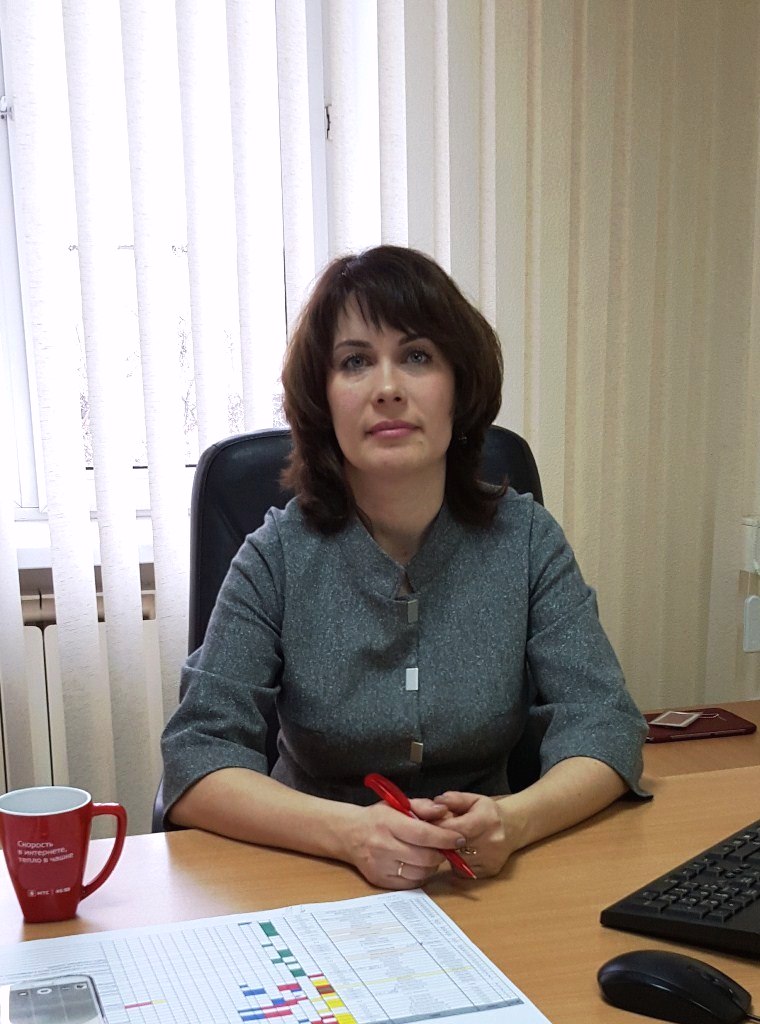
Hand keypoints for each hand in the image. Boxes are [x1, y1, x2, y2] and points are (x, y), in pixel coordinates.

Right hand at [344, 800, 463, 889]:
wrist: (349, 834)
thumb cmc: (377, 818)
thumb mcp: (397, 804)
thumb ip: (423, 807)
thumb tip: (444, 811)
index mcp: (388, 823)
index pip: (423, 834)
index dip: (445, 838)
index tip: (459, 838)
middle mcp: (383, 846)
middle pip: (424, 857)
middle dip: (441, 853)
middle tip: (446, 848)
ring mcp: (381, 866)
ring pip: (420, 872)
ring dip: (432, 865)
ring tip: (430, 855)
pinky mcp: (380, 880)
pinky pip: (410, 883)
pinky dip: (420, 875)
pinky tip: (418, 864)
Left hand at [433, 791, 513, 877]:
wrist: (512, 828)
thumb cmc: (488, 812)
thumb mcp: (473, 799)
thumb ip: (454, 799)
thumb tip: (436, 802)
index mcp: (487, 820)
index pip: (456, 828)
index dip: (439, 827)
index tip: (428, 824)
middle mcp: (491, 841)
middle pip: (455, 846)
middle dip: (440, 841)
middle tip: (433, 835)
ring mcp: (491, 859)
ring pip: (456, 861)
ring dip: (448, 853)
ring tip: (448, 843)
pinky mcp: (489, 872)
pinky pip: (463, 872)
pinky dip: (456, 864)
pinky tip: (459, 854)